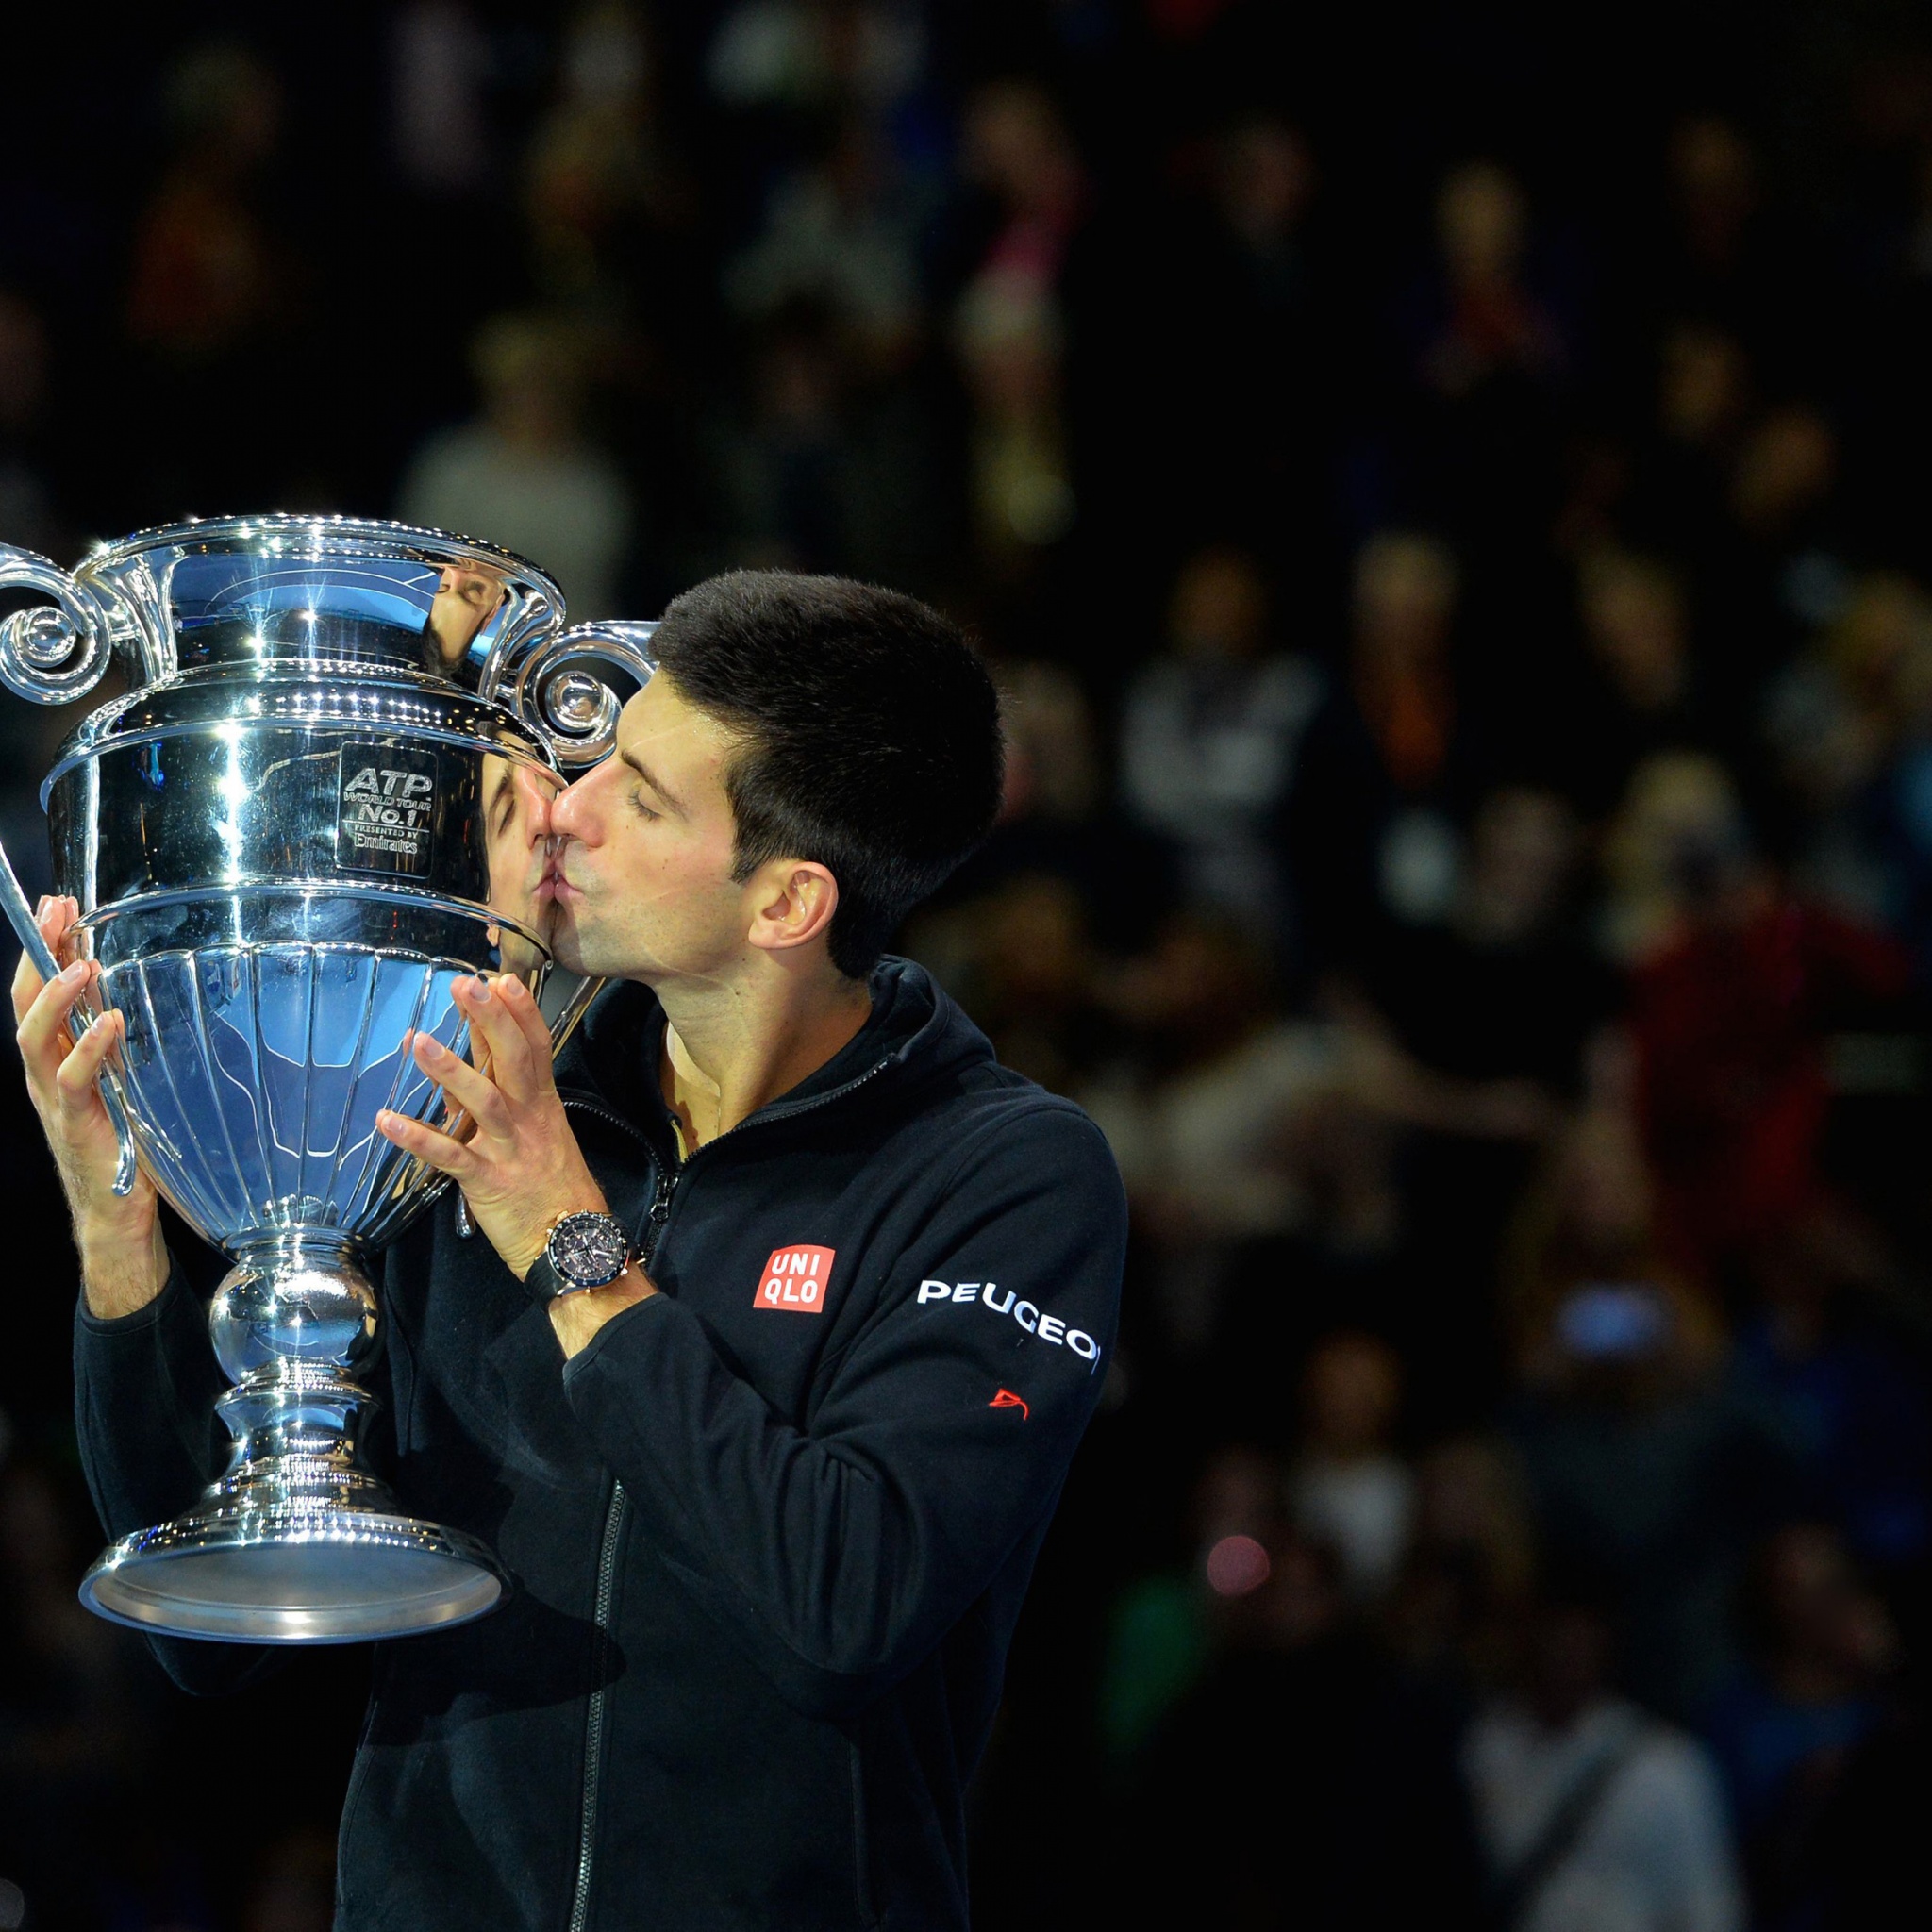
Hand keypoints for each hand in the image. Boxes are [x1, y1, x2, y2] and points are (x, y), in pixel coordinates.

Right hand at [11, 896, 166, 1316]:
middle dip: (38, 953)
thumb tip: (153, 993)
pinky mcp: (79, 1127)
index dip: (44, 947)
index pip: (38, 992)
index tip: (60, 903)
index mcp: (54, 1060)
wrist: (117, 1216)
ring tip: (78, 961)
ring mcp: (56, 1101)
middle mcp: (44, 1075)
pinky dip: (90, 1049)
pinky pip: (74, 1082)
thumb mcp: (125, 1082)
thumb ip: (126, 1044)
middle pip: (25, 1004)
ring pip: (35, 1039)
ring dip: (54, 997)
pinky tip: (112, 1020)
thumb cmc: (127, 1147)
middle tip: (58, 910)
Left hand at [375, 973, 615, 1283]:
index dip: (520, 1012)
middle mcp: (529, 1119)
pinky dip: (418, 1139)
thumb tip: (466, 1060)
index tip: (501, 977)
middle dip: (491, 1020)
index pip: (536, 1047)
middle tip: (468, 985)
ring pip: (483, 1101)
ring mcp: (509, 1149)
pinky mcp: (487, 1181)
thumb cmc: (554, 1187)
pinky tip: (387, 1121)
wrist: (572, 1242)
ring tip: (418, 1041)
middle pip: (514, 1060)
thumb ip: (503, 1097)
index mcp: (543, 1104)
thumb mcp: (538, 1134)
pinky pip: (450, 1156)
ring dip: (450, 1070)